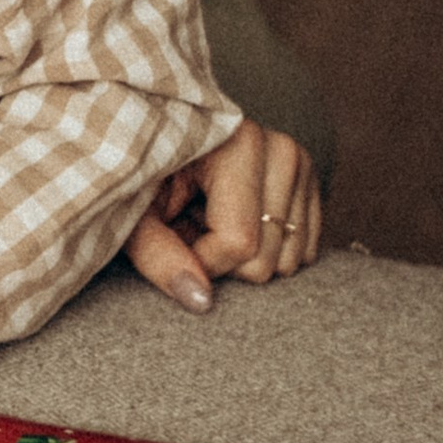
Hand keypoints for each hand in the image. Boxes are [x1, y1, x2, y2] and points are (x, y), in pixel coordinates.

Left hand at [125, 119, 321, 307]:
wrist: (156, 140)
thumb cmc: (138, 177)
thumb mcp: (134, 212)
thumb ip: (160, 256)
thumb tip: (200, 301)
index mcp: (239, 145)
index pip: (239, 242)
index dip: (199, 262)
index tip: (170, 241)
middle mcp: (282, 151)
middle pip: (268, 258)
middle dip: (220, 260)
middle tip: (187, 223)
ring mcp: (302, 167)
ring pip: (288, 260)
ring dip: (242, 256)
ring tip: (206, 217)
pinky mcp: (309, 184)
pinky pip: (302, 251)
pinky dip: (265, 249)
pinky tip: (232, 217)